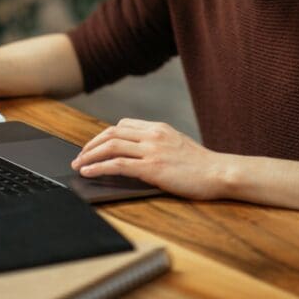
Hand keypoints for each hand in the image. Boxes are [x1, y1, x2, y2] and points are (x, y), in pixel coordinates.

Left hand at [71, 118, 227, 199]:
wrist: (219, 172)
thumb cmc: (202, 165)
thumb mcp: (178, 144)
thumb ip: (158, 144)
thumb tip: (137, 153)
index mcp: (159, 128)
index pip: (123, 125)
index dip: (103, 135)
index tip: (94, 146)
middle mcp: (153, 135)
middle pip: (112, 133)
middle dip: (91, 145)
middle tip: (79, 157)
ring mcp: (152, 150)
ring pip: (111, 146)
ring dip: (89, 155)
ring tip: (78, 165)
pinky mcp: (152, 168)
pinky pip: (117, 164)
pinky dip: (98, 167)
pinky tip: (88, 173)